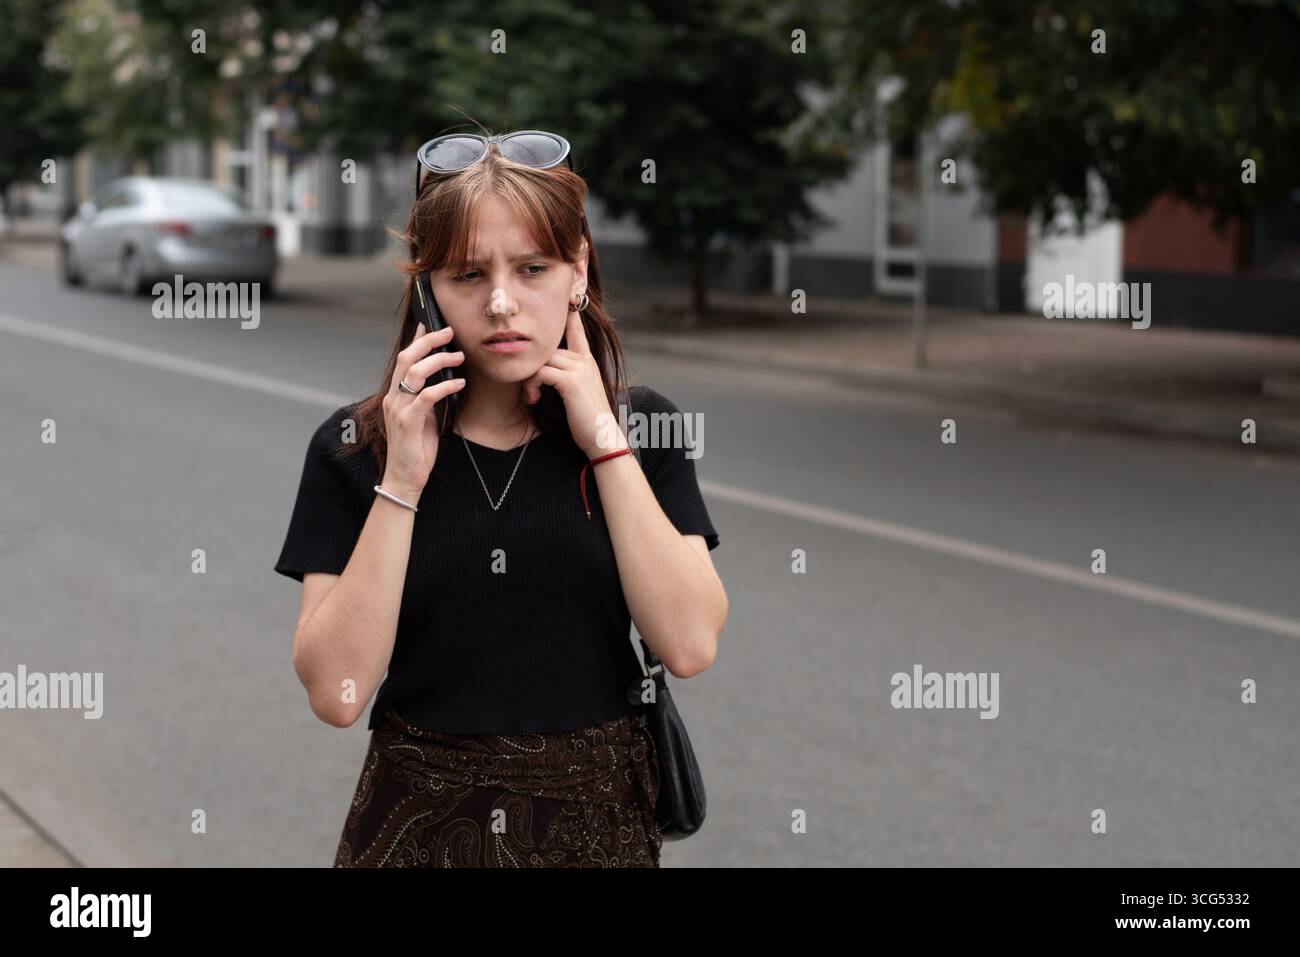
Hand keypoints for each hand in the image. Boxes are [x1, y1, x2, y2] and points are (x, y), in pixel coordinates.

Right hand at [380, 322, 465, 500]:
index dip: (416, 339)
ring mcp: (398, 409)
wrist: (405, 478)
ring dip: (438, 360)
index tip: (429, 323)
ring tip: (458, 356)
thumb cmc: (416, 449)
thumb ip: (429, 397)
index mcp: (396, 395)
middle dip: (428, 341)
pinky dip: (445, 386)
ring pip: (415, 372)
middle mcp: (393, 398)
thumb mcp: (424, 417)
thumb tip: (445, 379)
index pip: (404, 359)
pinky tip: (459, 383)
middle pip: (407, 358)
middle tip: (448, 332)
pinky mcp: (407, 422)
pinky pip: (427, 396)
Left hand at [523, 310, 624, 457]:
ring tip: (531, 396)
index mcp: (587, 361)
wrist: (603, 439)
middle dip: (532, 365)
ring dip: (529, 378)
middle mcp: (584, 360)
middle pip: (547, 347)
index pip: (576, 330)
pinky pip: (541, 372)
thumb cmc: (588, 421)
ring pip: (542, 360)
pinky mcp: (571, 381)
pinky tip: (533, 399)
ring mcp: (579, 368)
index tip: (568, 299)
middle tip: (528, 389)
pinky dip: (532, 385)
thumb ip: (566, 378)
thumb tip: (546, 374)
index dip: (570, 315)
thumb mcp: (578, 394)